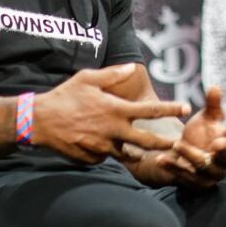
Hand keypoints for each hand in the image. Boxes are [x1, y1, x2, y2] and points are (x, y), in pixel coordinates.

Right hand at [33, 64, 189, 163]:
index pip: (150, 109)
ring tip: (134, 148)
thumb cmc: (64, 96)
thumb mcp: (87, 79)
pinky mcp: (93, 159)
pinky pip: (105, 156)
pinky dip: (105, 151)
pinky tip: (92, 143)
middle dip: (165, 143)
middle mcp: (114, 131)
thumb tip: (131, 68)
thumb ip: (112, 74)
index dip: (170, 108)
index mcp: (116, 110)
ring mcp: (104, 147)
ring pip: (126, 152)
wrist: (39, 121)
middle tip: (177, 144)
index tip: (186, 107)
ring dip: (131, 149)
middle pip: (148, 140)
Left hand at [152, 85, 225, 187]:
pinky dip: (171, 167)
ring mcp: (211, 175)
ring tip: (177, 144)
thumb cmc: (202, 134)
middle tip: (218, 142)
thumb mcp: (207, 119)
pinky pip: (183, 175)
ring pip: (202, 166)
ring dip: (190, 154)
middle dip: (223, 151)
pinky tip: (160, 158)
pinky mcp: (195, 184)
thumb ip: (212, 105)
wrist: (184, 155)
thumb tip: (215, 87)